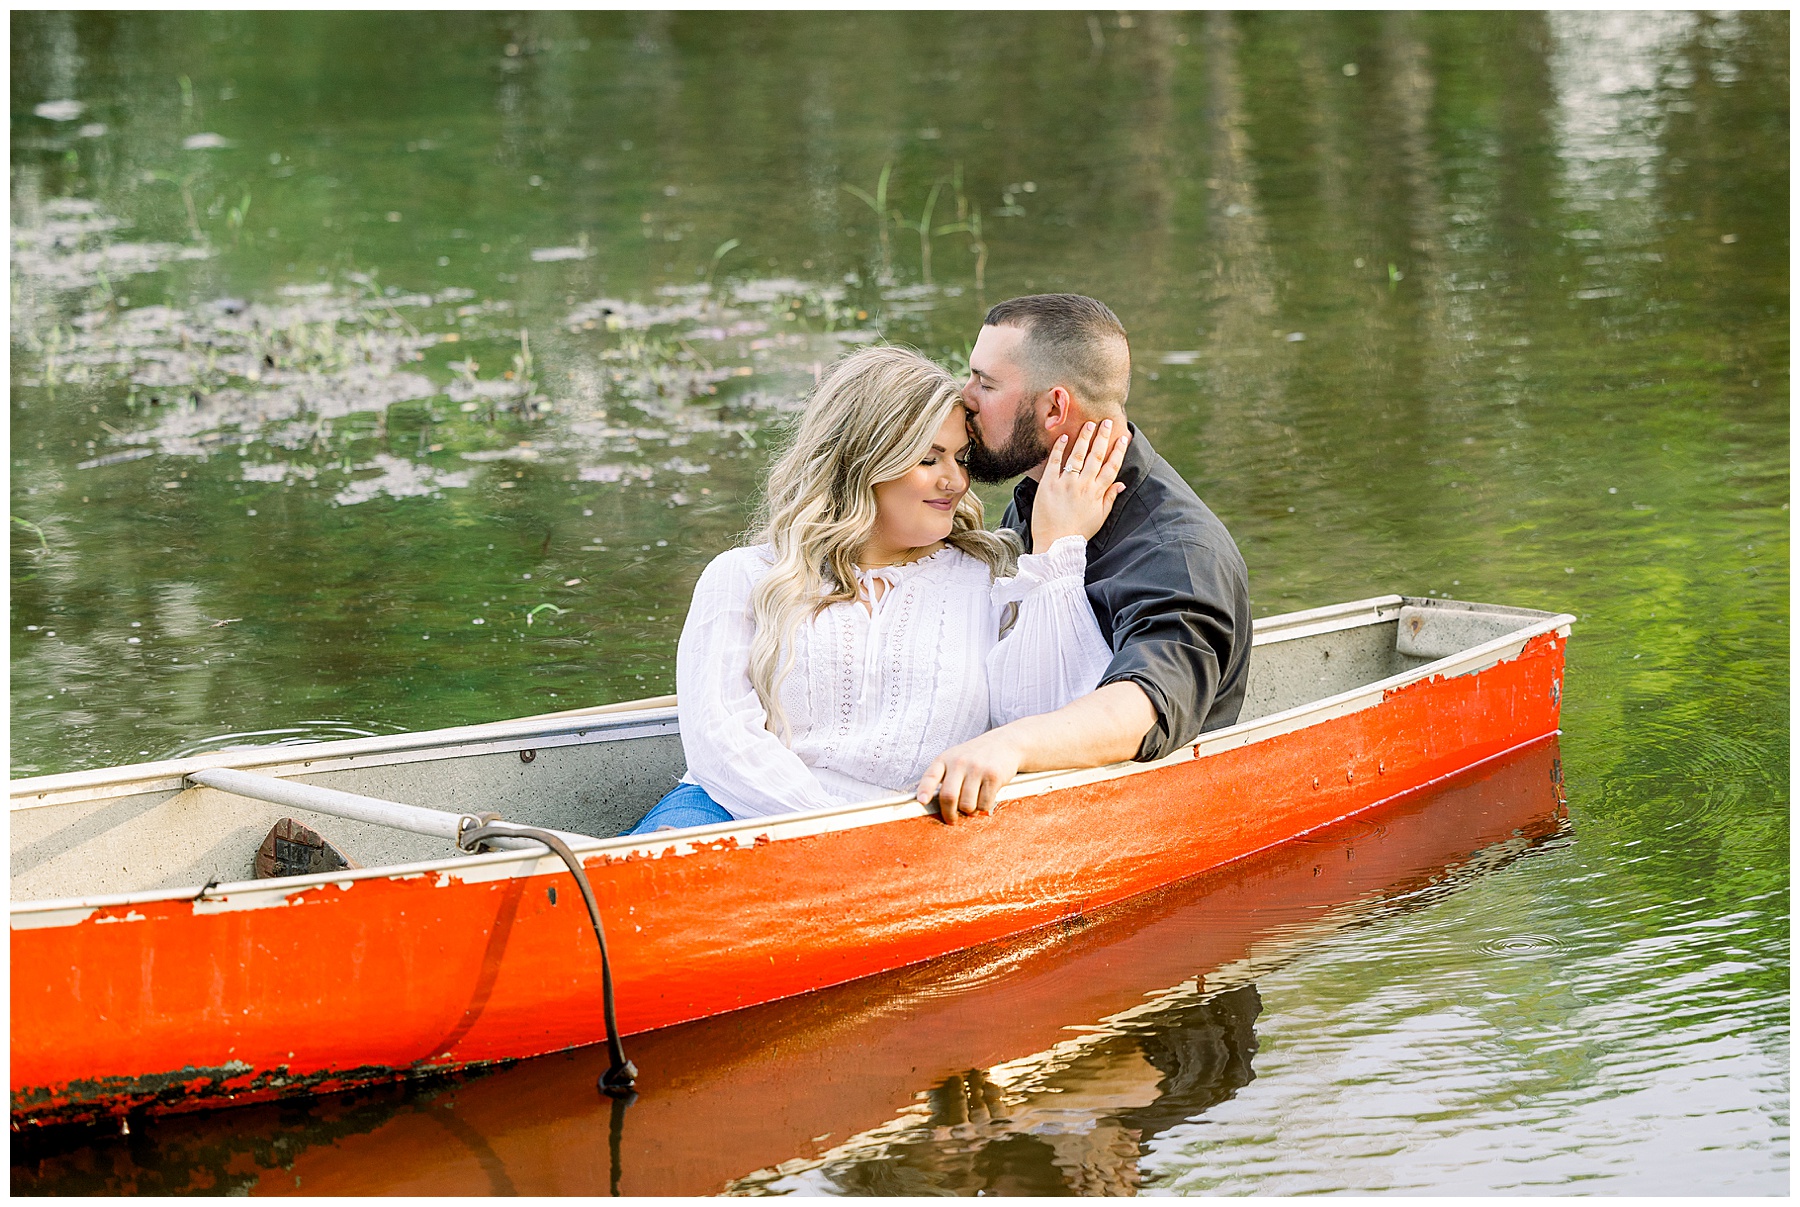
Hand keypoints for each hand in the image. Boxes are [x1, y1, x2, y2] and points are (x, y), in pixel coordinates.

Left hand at [915, 727, 1026, 823]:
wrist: (1004, 744)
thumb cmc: (976, 756)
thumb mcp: (955, 759)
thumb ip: (944, 776)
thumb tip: (932, 803)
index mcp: (945, 759)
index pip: (930, 776)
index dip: (925, 790)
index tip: (922, 802)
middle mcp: (959, 762)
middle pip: (949, 797)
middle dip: (949, 814)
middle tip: (952, 820)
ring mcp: (977, 769)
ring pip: (967, 805)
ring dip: (969, 811)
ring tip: (972, 804)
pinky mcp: (993, 776)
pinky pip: (984, 804)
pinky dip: (984, 808)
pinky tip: (985, 798)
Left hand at [1030, 419, 1129, 549]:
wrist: (1055, 544)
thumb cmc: (1078, 532)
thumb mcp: (1100, 518)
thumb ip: (1110, 499)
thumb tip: (1121, 484)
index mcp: (1097, 493)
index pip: (1111, 467)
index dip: (1118, 451)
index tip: (1123, 436)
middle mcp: (1083, 485)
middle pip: (1096, 456)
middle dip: (1102, 437)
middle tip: (1105, 421)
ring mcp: (1066, 484)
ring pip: (1078, 455)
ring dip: (1084, 438)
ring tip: (1089, 424)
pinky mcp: (1049, 485)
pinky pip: (1055, 462)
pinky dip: (1059, 449)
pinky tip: (1064, 437)